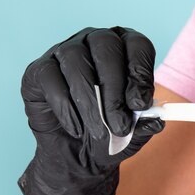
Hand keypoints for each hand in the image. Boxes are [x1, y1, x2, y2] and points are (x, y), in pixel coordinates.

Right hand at [18, 27, 163, 194]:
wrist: (78, 154)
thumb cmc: (110, 133)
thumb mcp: (134, 132)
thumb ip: (145, 123)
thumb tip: (155, 120)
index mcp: (124, 48)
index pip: (137, 45)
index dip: (140, 72)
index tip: (140, 103)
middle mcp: (94, 41)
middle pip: (105, 48)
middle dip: (114, 91)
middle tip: (120, 125)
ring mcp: (64, 52)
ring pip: (77, 64)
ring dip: (91, 104)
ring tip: (99, 133)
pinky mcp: (39, 70)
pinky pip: (51, 80)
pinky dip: (66, 109)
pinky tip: (76, 129)